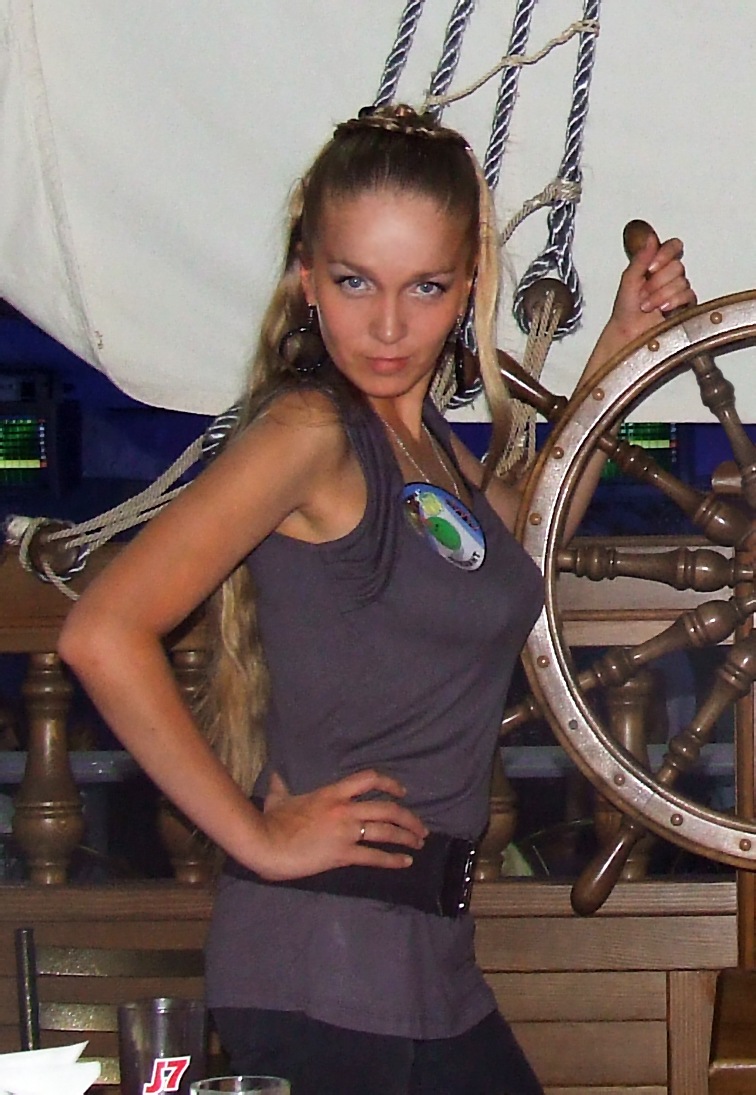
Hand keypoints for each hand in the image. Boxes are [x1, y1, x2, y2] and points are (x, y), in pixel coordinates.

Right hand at [249, 769, 428, 880]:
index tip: (401, 791)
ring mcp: (345, 832)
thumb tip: (275, 776)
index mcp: (332, 793)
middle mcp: (344, 809)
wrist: (264, 842)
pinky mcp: (342, 854)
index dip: (390, 783)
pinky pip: (374, 856)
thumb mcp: (278, 797)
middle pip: (388, 809)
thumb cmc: (270, 820)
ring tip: (419, 843)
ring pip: (386, 831)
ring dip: (407, 837)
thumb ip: (281, 786)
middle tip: (420, 827)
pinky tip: (405, 862)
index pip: (369, 780)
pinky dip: (393, 860)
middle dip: (409, 818)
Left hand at [609, 233, 696, 345]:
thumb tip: (650, 238)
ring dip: (660, 295)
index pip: (673, 247)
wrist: (628, 333)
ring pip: (681, 282)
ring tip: (647, 305)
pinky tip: (662, 309)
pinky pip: (688, 295)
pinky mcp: (685, 305)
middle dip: (657, 282)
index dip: (665, 254)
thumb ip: (640, 258)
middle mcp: (669, 276)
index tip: (651, 267)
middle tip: (643, 293)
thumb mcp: (629, 279)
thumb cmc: (625, 310)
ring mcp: (678, 290)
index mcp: (656, 265)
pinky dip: (673, 301)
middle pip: (677, 266)